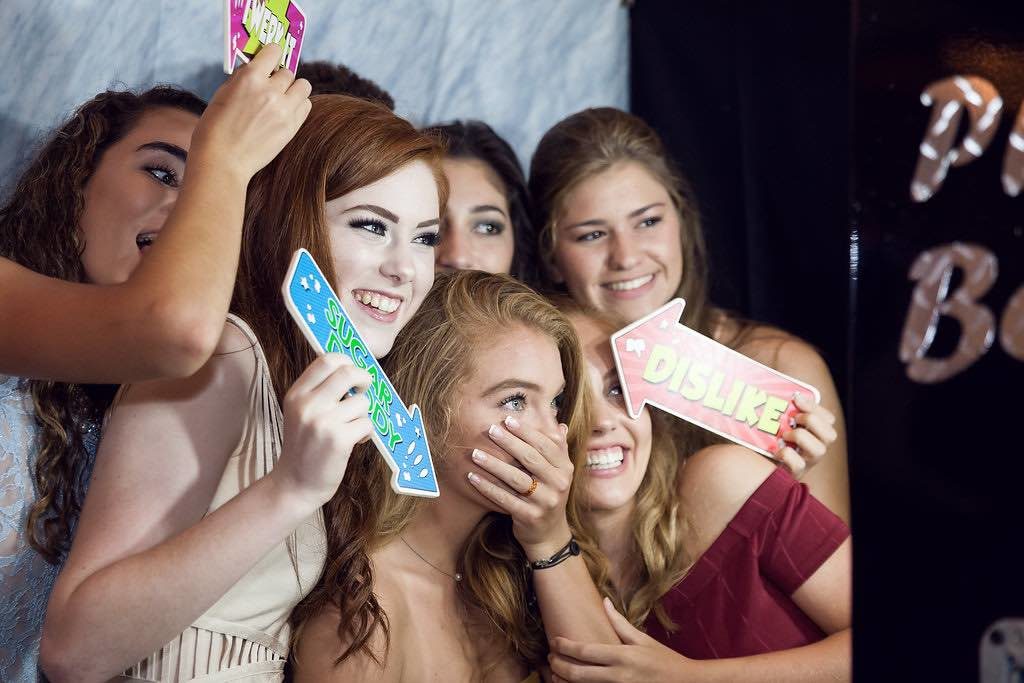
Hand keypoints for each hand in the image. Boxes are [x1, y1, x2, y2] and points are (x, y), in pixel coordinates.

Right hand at [189, 43, 312, 181]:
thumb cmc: (215, 128)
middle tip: (271, 86)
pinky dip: (299, 105)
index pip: (273, 52)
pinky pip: (306, 105)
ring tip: (283, 98)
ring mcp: (284, 110)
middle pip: (288, 72)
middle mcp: (270, 91)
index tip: (270, 59)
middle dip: (279, 77)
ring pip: (303, 86)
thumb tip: (256, 68)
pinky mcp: (292, 127)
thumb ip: (243, 79)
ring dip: (294, 89)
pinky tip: (286, 111)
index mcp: (250, 78)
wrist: (223, 161)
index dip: (272, 54)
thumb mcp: (223, 93)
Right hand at [271, 353, 372, 508]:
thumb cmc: (304, 447)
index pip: (326, 360)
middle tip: (364, 390)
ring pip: (362, 401)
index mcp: (297, 394)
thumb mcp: (300, 413)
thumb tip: (354, 370)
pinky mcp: (339, 440)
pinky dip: (366, 432)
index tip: (352, 373)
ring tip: (353, 427)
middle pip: (348, 372)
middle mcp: (307, 405)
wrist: (294, 484)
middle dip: (364, 379)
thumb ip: (319, 391)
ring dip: (364, 414)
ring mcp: (323, 422)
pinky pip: (367, 423)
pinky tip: (355, 441)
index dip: (346, 362)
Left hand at [466, 416, 572, 555]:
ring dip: (493, 464)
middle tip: (490, 430)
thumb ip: (558, 449)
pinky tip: (473, 477)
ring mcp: (545, 501)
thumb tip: (561, 425)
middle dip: (509, 442)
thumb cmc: (548, 495)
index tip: (508, 420)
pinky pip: (505, 499)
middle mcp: (559, 484)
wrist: (549, 534)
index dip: (527, 432)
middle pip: (531, 458)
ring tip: (475, 453)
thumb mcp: (558, 474)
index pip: (546, 445)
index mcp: (565, 468)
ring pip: (516, 478)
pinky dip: (488, 488)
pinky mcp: (530, 516)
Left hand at [548, 598, 694, 682]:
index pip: (586, 651)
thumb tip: (605, 602)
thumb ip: (620, 623)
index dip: (566, 646)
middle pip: (579, 673)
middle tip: (550, 660)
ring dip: (566, 682)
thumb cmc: (664, 661)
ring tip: (555, 674)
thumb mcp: (643, 640)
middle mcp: (619, 676)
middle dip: (559, 667)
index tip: (554, 641)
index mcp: (623, 656)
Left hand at [776, 392, 837, 478]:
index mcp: (816, 434)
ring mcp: (808, 463)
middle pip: (830, 435)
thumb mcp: (779, 422)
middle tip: (793, 418)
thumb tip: (785, 392)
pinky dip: (787, 454)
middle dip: (811, 420)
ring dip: (800, 437)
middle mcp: (816, 449)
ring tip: (784, 435)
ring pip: (819, 450)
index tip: (796, 398)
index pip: (828, 419)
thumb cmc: (769, 439)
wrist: (756, 464)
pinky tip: (776, 451)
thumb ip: (784, 409)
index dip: (815, 407)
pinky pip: (799, 464)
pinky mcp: (795, 474)